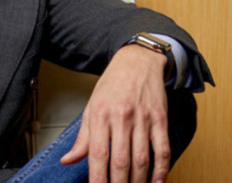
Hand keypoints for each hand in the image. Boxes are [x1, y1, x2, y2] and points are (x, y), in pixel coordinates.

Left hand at [60, 45, 169, 182]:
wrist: (137, 61)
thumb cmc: (112, 85)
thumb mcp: (92, 107)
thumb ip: (82, 138)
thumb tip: (68, 160)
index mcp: (100, 114)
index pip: (97, 154)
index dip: (97, 178)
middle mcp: (121, 117)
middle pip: (121, 161)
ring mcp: (143, 118)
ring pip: (142, 159)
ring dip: (139, 181)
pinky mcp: (160, 119)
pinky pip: (163, 150)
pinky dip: (162, 170)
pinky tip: (158, 182)